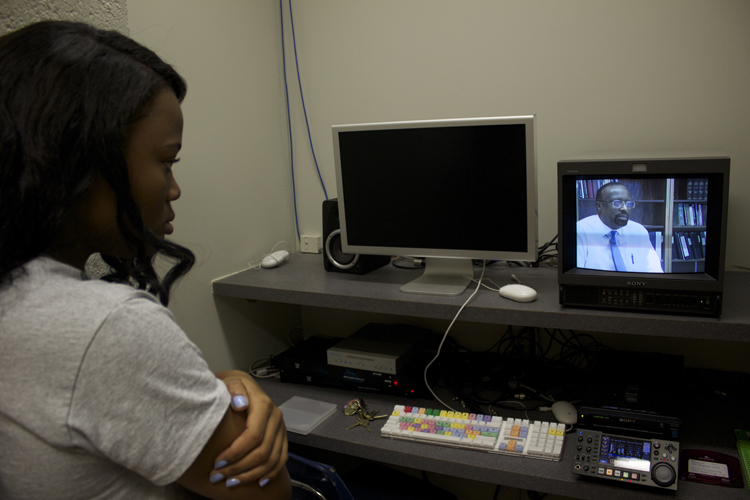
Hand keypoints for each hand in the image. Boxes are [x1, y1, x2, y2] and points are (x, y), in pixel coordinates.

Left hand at [211, 371, 287, 487]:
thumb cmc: (232, 387)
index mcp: (264, 405)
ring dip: (251, 475)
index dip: (235, 452)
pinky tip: (258, 482)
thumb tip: (239, 405)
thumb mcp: (230, 382)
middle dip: (239, 468)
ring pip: (272, 459)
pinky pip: (281, 459)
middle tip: (218, 476)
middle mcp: (276, 418)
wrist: (242, 387)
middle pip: (262, 451)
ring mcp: (281, 429)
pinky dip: (271, 473)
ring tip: (231, 483)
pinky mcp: (282, 437)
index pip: (253, 435)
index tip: (217, 463)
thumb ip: (234, 390)